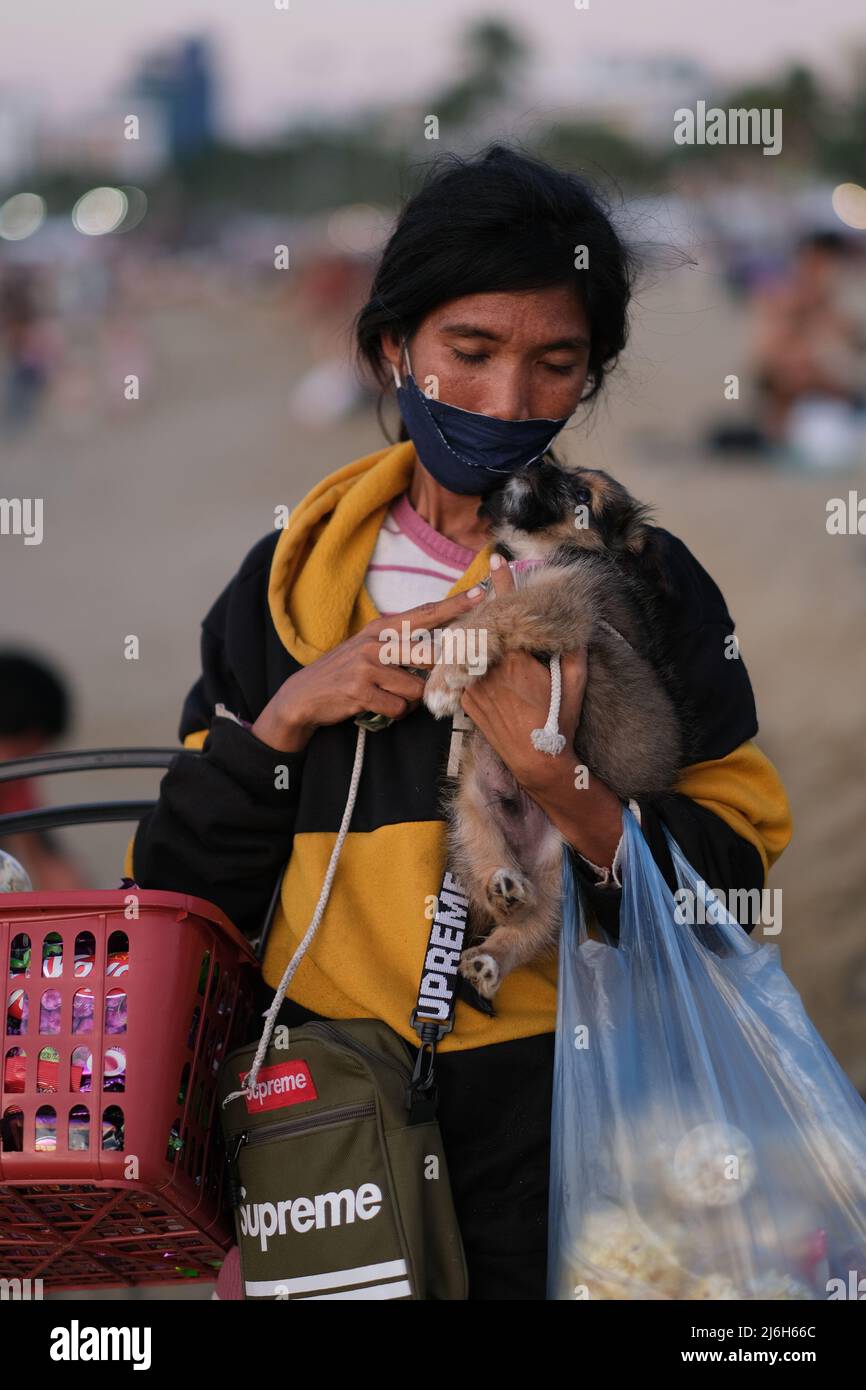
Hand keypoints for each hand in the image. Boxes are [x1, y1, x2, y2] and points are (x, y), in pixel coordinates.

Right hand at [251, 586, 486, 750]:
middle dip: (436, 672)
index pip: (425, 614)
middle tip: (437, 678)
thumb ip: (400, 643)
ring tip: (387, 697)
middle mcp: (375, 642)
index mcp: (381, 628)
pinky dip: (393, 714)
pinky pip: (397, 708)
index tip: (481, 593)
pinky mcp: (360, 690)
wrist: (304, 695)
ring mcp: (366, 665)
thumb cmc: (346, 672)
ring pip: (414, 689)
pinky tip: (377, 708)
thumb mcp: (369, 648)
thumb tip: (439, 645)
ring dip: (407, 701)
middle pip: (428, 655)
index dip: (454, 605)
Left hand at [461, 556, 622, 867]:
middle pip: (482, 626)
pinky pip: (462, 668)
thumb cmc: (559, 721)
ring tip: (480, 613)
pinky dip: (467, 654)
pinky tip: (472, 647)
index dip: (502, 584)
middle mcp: (489, 670)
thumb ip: (573, 648)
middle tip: (487, 580)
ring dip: (474, 629)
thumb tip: (576, 621)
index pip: (505, 614)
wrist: (536, 762)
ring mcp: (473, 685)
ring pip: (468, 646)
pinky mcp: (466, 699)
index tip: (497, 561)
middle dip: (486, 603)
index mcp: (516, 660)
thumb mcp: (576, 682)